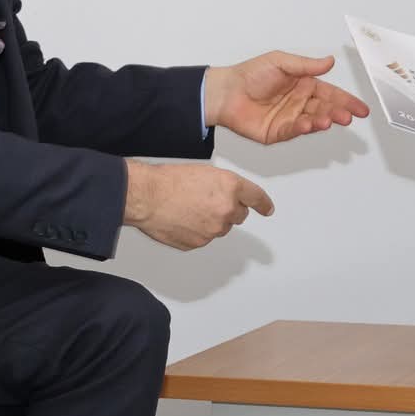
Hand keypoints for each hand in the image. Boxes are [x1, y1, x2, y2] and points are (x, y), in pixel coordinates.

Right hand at [123, 161, 274, 250]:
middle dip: (228, 209)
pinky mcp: (200, 242)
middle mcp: (226, 210)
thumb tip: (229, 197)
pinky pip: (203, 238)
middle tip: (207, 201)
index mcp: (231, 187)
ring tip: (188, 208)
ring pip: (220, 227)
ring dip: (210, 220)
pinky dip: (196, 231)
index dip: (263, 204)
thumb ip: (224, 186)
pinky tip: (182, 219)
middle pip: (239, 215)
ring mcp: (214, 229)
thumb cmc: (169, 181)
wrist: (147, 197)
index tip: (267, 209)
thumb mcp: (205, 172)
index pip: (256, 198)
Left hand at [205, 52, 368, 145]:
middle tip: (348, 116)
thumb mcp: (281, 62)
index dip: (347, 101)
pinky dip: (303, 128)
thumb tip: (329, 61)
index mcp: (304, 85)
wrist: (226, 91)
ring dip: (323, 121)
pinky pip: (294, 130)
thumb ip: (306, 65)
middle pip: (325, 109)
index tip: (361, 108)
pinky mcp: (278, 132)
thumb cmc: (249, 74)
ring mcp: (290, 118)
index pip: (331, 94)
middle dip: (338, 113)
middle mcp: (299, 102)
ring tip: (329, 120)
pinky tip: (309, 124)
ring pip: (312, 121)